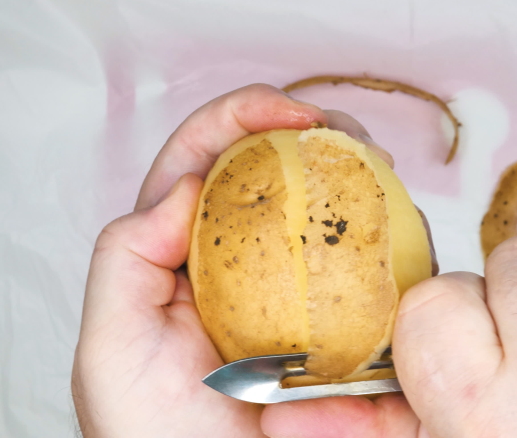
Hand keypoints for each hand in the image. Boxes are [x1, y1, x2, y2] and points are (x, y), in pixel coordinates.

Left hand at [70, 84, 421, 436]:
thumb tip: (184, 187)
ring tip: (383, 177)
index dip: (245, 114)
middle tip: (347, 136)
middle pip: (276, 168)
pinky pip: (374, 271)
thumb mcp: (112, 350)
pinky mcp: (344, 324)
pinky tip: (404, 236)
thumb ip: (124, 262)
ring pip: (330, 210)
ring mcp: (299, 290)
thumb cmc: (156, 436)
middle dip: (314, 131)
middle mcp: (245, 262)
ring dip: (360, 178)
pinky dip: (393, 242)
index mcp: (184, 253)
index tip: (291, 110)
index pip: (206, 159)